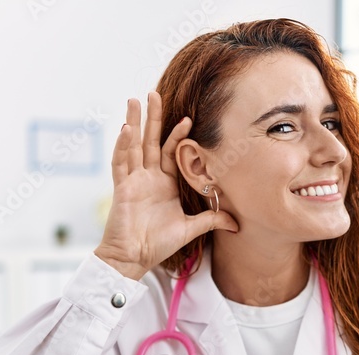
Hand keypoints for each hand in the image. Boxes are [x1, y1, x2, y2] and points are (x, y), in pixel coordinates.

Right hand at [95, 92, 237, 279]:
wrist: (134, 258)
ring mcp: (133, 181)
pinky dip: (122, 147)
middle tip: (153, 92)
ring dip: (134, 123)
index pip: (171, 152)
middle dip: (152, 117)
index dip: (178, 135)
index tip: (189, 117)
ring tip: (133, 101)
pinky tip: (125, 130)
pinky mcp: (121, 189)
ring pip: (133, 145)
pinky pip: (121, 164)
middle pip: (150, 141)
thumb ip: (211, 219)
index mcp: (164, 183)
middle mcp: (148, 177)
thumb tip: (237, 222)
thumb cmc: (158, 244)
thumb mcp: (191, 228)